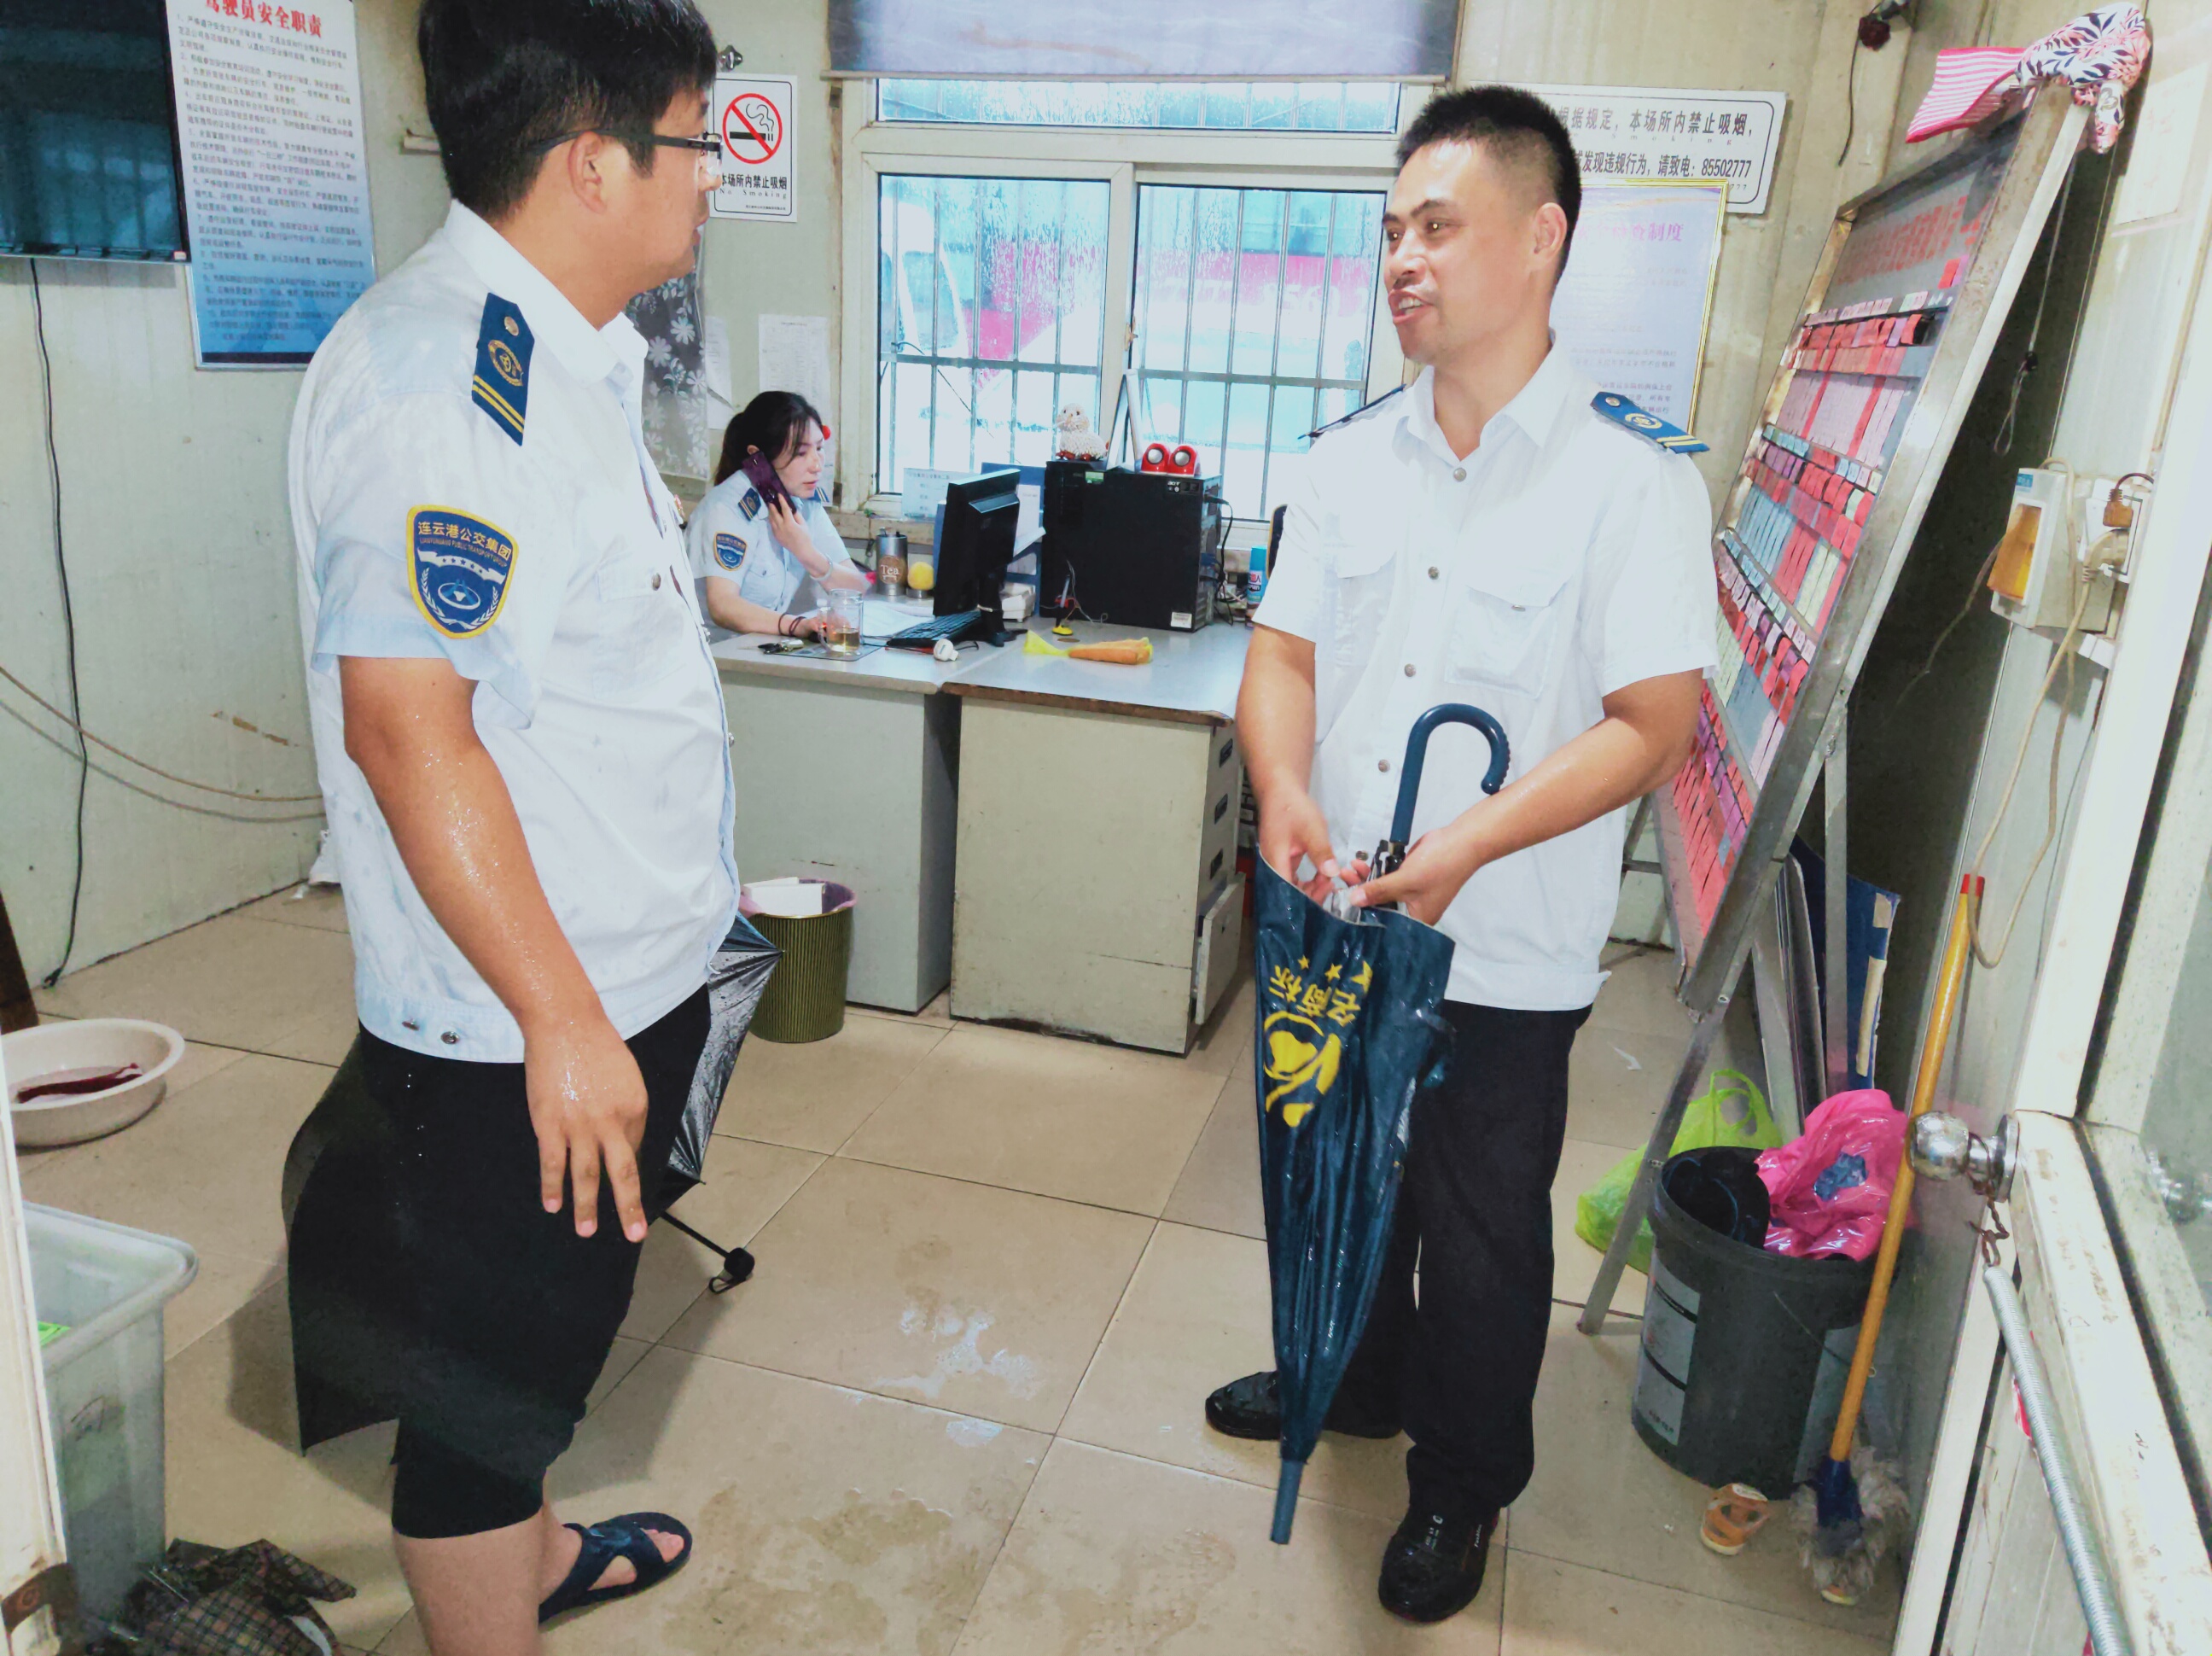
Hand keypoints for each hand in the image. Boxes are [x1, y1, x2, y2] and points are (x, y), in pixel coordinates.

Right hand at [523, 1014, 651, 1241]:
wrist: (565, 1024)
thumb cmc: (597, 1045)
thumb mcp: (626, 1077)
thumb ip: (625, 1111)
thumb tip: (619, 1142)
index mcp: (636, 1108)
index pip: (633, 1149)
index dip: (623, 1163)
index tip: (618, 1179)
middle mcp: (612, 1123)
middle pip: (622, 1174)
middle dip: (628, 1209)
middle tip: (633, 1235)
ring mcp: (579, 1127)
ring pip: (585, 1176)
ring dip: (586, 1206)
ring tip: (586, 1230)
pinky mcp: (550, 1125)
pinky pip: (552, 1163)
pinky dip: (552, 1186)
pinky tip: (553, 1205)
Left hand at [766, 494, 829, 576]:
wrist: (802, 551)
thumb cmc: (805, 537)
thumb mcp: (803, 524)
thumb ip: (797, 515)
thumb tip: (792, 508)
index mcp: (790, 523)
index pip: (784, 509)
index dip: (781, 501)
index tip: (779, 495)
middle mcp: (781, 527)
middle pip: (774, 513)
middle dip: (772, 506)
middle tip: (770, 500)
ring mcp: (777, 532)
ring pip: (771, 520)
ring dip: (770, 512)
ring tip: (770, 507)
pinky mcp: (776, 536)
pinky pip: (772, 526)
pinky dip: (771, 520)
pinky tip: (772, 517)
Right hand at [1258, 789, 1348, 903]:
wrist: (1281, 791)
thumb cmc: (1293, 808)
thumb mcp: (1313, 829)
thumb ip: (1321, 853)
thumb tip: (1332, 874)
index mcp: (1275, 861)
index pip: (1287, 892)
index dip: (1304, 899)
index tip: (1324, 894)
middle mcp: (1273, 866)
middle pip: (1288, 893)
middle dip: (1310, 895)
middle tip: (1331, 887)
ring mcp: (1277, 863)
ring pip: (1291, 886)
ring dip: (1310, 888)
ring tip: (1328, 881)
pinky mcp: (1283, 859)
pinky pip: (1293, 877)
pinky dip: (1307, 879)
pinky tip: (1322, 876)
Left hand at [1349, 825, 1479, 924]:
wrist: (1461, 841)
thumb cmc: (1438, 866)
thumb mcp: (1405, 881)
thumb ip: (1378, 891)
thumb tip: (1353, 901)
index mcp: (1416, 918)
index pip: (1383, 922)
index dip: (1362, 913)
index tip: (1342, 903)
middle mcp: (1411, 909)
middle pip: (1379, 905)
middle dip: (1360, 892)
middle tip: (1342, 880)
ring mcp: (1409, 891)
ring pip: (1381, 890)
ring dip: (1364, 879)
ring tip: (1348, 869)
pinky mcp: (1407, 875)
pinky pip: (1386, 877)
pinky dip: (1374, 871)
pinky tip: (1360, 864)